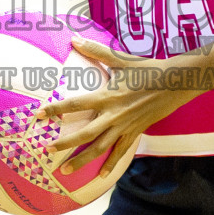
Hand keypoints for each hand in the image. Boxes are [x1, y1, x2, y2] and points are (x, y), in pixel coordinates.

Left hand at [32, 37, 199, 179]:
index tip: (38, 115)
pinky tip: (100, 176)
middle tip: (47, 150)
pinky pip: (120, 152)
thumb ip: (95, 50)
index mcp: (106, 96)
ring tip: (65, 170)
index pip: (74, 104)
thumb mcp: (120, 59)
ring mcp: (124, 127)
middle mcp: (113, 115)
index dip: (55, 109)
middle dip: (65, 144)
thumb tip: (74, 38)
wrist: (174, 83)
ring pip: (99, 149)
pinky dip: (110, 165)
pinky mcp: (135, 133)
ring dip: (82, 160)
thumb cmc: (146, 69)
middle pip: (84, 134)